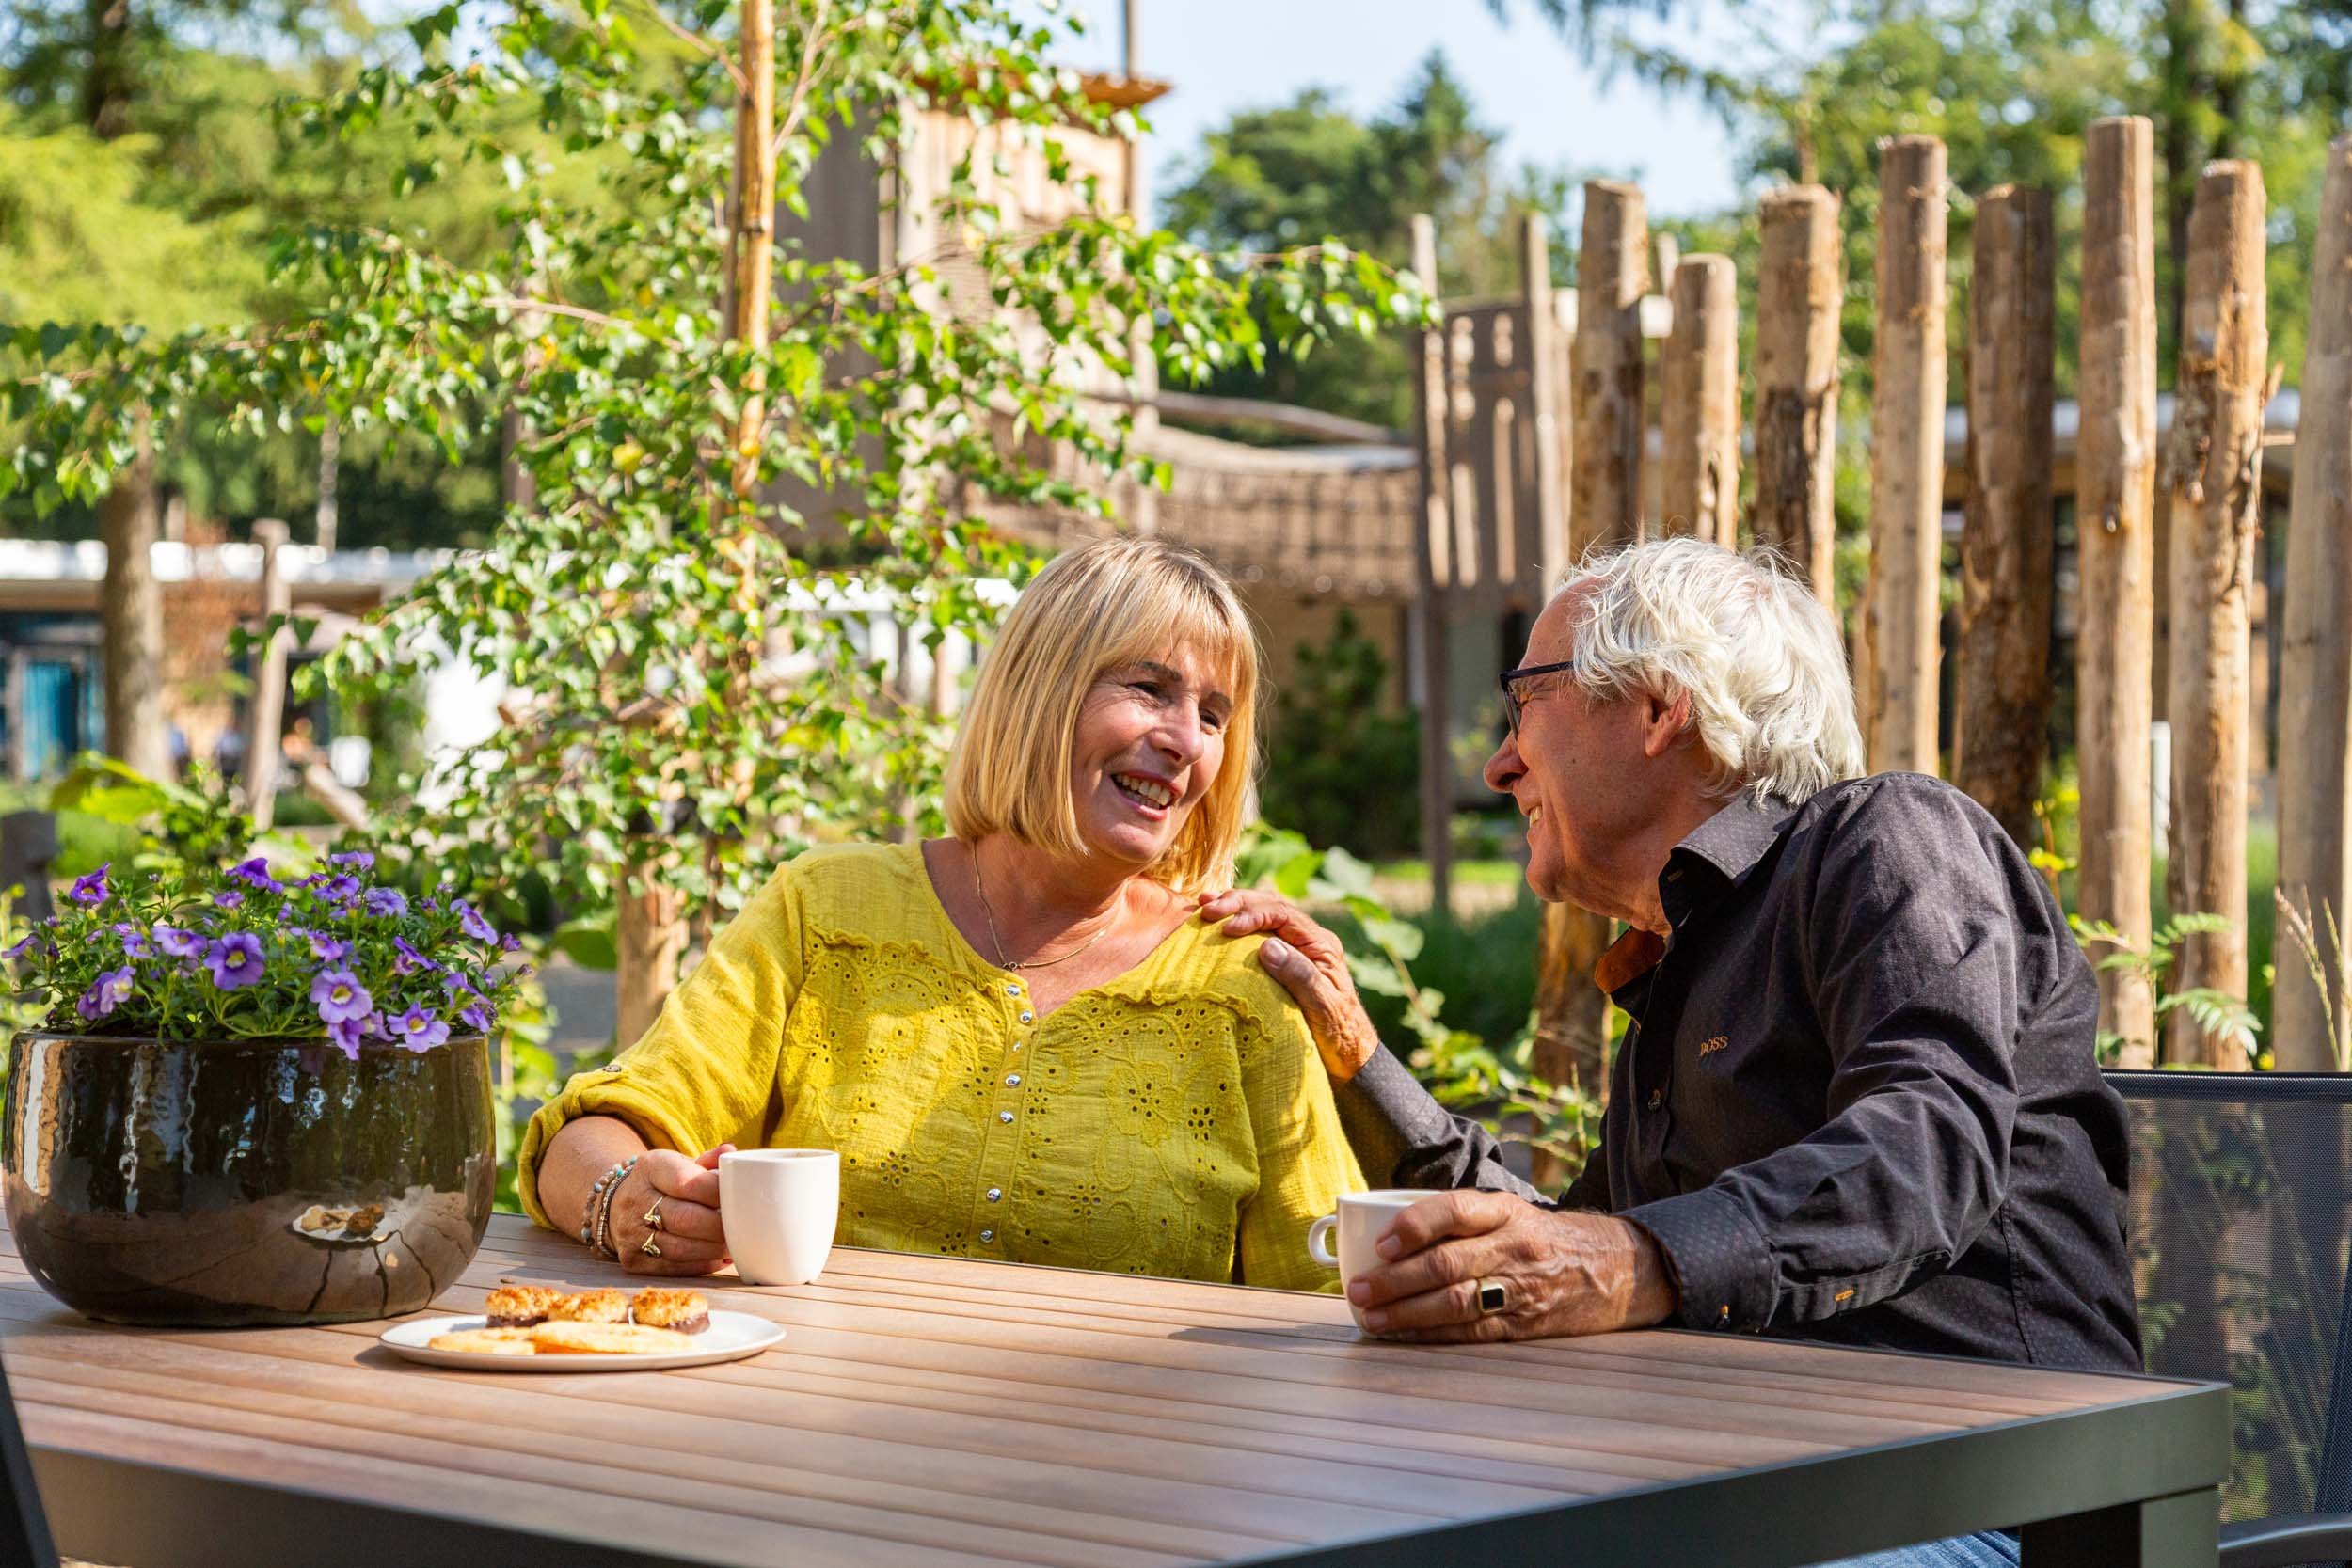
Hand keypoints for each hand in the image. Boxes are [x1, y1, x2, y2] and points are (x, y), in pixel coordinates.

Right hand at [607, 1144, 733, 1276]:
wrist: (616, 1205)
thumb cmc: (662, 1183)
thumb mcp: (678, 1163)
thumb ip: (708, 1161)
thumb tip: (731, 1153)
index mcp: (650, 1169)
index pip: (686, 1182)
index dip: (717, 1193)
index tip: (739, 1199)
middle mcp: (635, 1200)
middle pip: (685, 1219)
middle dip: (719, 1226)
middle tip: (742, 1228)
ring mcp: (630, 1233)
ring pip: (680, 1248)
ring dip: (713, 1249)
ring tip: (734, 1244)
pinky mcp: (632, 1260)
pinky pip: (673, 1268)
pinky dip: (702, 1265)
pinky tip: (719, 1258)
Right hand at [1196, 888, 1380, 1080]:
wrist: (1347, 1053)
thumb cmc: (1337, 1032)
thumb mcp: (1322, 1006)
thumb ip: (1299, 975)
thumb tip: (1268, 945)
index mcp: (1321, 944)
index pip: (1284, 915)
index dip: (1252, 915)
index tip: (1227, 928)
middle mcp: (1309, 939)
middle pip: (1271, 905)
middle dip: (1237, 903)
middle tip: (1206, 908)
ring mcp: (1296, 947)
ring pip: (1263, 913)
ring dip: (1234, 906)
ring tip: (1203, 904)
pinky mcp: (1284, 959)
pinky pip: (1258, 932)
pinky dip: (1236, 923)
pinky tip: (1214, 923)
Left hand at [1347, 1190, 1677, 1341]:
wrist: (1621, 1269)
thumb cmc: (1549, 1238)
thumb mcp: (1513, 1213)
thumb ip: (1464, 1220)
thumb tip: (1390, 1233)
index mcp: (1507, 1210)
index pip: (1454, 1210)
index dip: (1413, 1226)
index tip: (1381, 1243)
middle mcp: (1514, 1246)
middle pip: (1445, 1263)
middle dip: (1394, 1280)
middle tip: (1358, 1290)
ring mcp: (1521, 1288)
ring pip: (1453, 1302)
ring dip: (1404, 1312)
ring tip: (1370, 1316)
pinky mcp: (1525, 1325)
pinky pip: (1470, 1332)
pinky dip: (1431, 1335)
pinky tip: (1403, 1335)